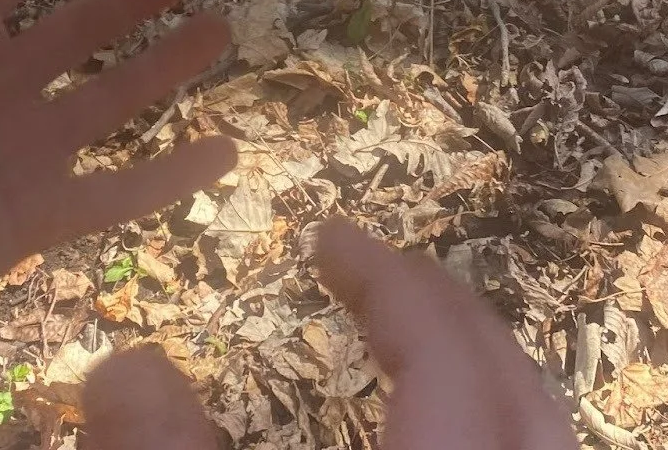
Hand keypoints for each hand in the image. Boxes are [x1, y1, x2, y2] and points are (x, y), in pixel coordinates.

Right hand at [85, 220, 577, 449]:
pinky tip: (437, 440)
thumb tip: (124, 364)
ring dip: (488, 381)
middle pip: (521, 398)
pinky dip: (496, 440)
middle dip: (450, 317)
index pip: (444, 362)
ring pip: (544, 447)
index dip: (389, 285)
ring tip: (416, 347)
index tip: (331, 238)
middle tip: (379, 274)